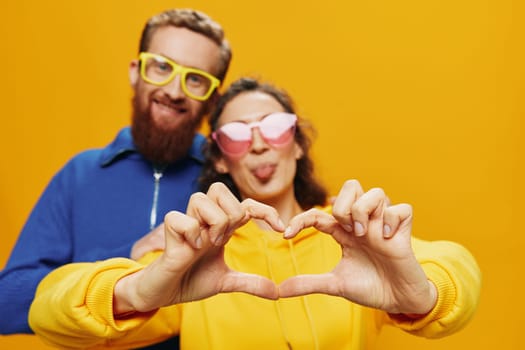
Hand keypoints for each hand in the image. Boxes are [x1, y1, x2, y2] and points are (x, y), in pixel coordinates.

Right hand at [114, 182, 284, 314]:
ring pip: (200, 198)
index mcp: (219, 227)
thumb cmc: (191, 280)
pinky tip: (191, 249)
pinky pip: (180, 219)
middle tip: (226, 238)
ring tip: (209, 243)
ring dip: (212, 221)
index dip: (265, 210)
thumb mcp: (226, 282)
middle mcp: (204, 221)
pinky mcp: (170, 234)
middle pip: (219, 188)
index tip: (281, 229)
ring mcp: (187, 225)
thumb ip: (250, 283)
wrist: (164, 294)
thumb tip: (277, 292)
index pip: (244, 204)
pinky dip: (190, 233)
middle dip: (231, 211)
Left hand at [279, 179, 436, 314]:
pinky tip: (386, 238)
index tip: (286, 235)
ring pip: (376, 192)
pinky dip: (391, 220)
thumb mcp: (335, 284)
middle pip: (351, 186)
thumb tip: (280, 290)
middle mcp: (363, 222)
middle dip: (343, 204)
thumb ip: (309, 283)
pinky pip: (401, 209)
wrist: (398, 301)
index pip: (319, 213)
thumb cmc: (369, 287)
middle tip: (345, 230)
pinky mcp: (404, 230)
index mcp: (344, 232)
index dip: (301, 219)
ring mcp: (383, 224)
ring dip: (364, 210)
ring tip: (363, 234)